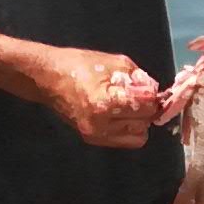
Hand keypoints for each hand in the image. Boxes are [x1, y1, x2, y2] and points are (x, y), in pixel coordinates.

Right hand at [26, 47, 163, 147]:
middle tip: (140, 95)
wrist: (48, 79)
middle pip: (144, 123)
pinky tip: (122, 114)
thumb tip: (154, 91)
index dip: (151, 95)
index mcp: (104, 103)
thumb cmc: (79, 65)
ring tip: (130, 106)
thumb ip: (139, 78)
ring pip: (138, 136)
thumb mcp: (115, 62)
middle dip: (147, 109)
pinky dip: (129, 128)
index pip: (145, 106)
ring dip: (139, 121)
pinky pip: (125, 140)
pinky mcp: (93, 140)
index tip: (146, 87)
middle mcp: (101, 125)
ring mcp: (96, 135)